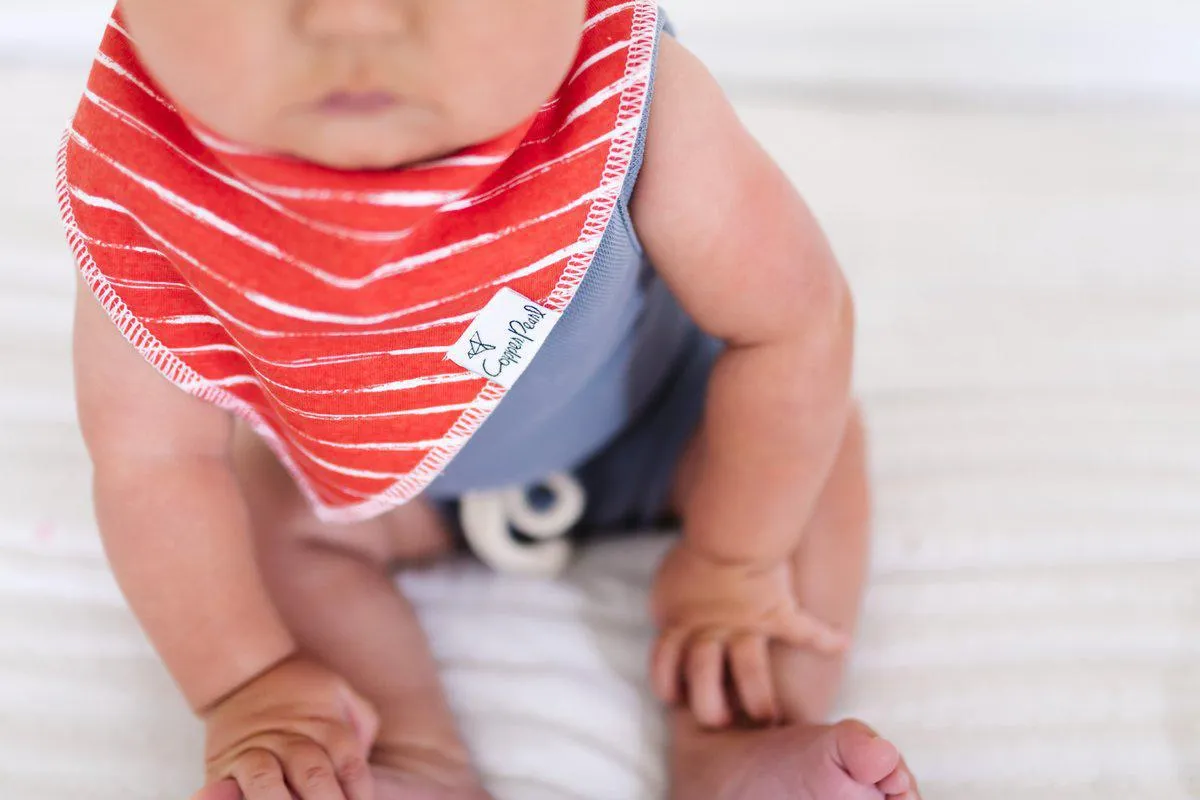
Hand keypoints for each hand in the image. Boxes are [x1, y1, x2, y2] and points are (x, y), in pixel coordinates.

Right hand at [192, 655, 379, 799]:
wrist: (243, 673)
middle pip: (313, 774)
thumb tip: (368, 751)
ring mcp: (254, 751)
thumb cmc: (297, 690)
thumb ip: (360, 718)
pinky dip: (234, 799)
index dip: (359, 790)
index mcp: (323, 723)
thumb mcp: (336, 691)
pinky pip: (225, 788)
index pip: (348, 762)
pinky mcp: (222, 765)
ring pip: (266, 781)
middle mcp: (289, 737)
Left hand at [650, 541, 848, 727]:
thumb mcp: (669, 586)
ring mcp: (744, 625)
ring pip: (749, 671)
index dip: (668, 688)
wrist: (725, 531)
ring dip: (759, 698)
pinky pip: (804, 629)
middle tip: (723, 722)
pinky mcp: (775, 613)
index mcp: (680, 625)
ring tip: (771, 720)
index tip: (679, 701)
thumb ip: (670, 611)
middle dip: (711, 707)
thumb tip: (668, 624)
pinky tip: (842, 645)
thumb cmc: (694, 556)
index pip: (665, 668)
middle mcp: (710, 631)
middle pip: (704, 678)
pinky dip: (826, 638)